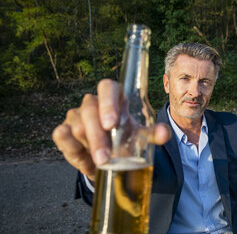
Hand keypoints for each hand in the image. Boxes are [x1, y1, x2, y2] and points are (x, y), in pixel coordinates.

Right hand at [52, 79, 169, 180]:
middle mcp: (92, 102)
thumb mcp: (140, 137)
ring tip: (102, 161)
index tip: (112, 124)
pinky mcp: (64, 129)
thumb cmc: (125, 139)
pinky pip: (61, 135)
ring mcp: (76, 115)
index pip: (107, 87)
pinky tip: (84, 158)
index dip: (108, 102)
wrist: (109, 157)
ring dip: (89, 146)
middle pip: (90, 109)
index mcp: (114, 97)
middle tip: (105, 158)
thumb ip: (152, 134)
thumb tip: (164, 134)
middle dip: (98, 137)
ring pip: (77, 125)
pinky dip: (72, 148)